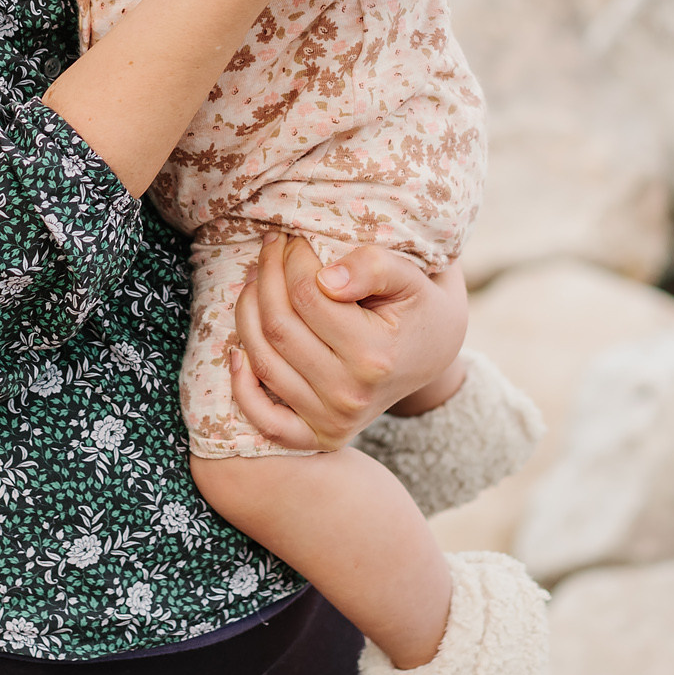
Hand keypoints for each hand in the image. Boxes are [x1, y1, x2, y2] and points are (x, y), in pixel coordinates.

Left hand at [227, 237, 469, 450]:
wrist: (434, 351)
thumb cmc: (418, 306)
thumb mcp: (409, 276)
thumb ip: (373, 267)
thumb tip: (326, 278)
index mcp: (375, 356)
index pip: (308, 294)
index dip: (292, 257)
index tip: (293, 237)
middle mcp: (350, 395)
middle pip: (278, 325)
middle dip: (266, 275)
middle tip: (272, 248)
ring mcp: (332, 421)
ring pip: (263, 360)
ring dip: (247, 313)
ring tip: (258, 280)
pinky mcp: (319, 437)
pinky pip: (265, 419)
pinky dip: (242, 386)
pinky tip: (238, 348)